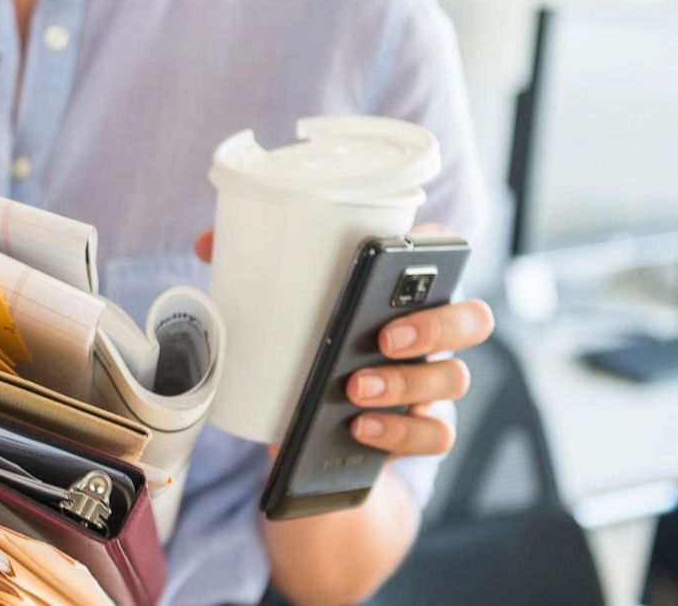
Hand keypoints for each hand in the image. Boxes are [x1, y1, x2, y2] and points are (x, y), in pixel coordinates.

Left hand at [193, 223, 493, 457]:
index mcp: (403, 291)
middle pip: (471, 319)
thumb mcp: (281, 310)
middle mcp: (431, 334)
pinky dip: (401, 433)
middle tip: (383, 336)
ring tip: (353, 388)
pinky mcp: (422, 429)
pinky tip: (361, 428)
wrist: (308, 431)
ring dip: (406, 383)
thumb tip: (206, 243)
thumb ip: (252, 272)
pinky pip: (436, 434)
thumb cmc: (305, 347)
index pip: (446, 253)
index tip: (408, 252)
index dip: (440, 248)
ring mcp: (432, 383)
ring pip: (455, 378)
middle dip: (434, 326)